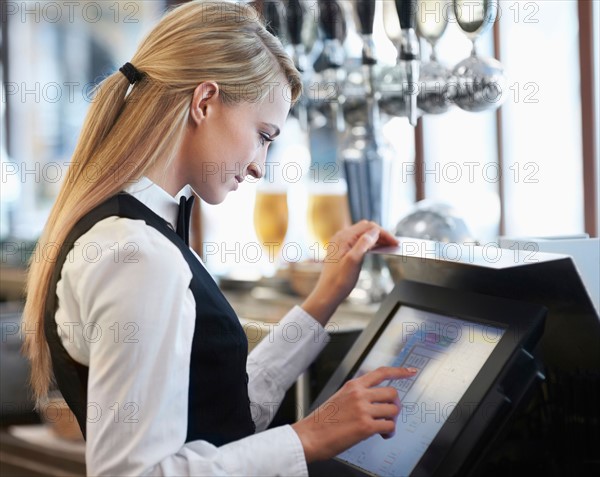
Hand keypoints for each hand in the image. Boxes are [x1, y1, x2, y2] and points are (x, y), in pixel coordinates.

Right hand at [291, 366, 417, 462]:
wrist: (309, 436)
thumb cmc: (322, 421)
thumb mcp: (339, 398)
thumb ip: (357, 395)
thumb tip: (376, 401)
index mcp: (353, 386)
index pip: (381, 372)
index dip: (399, 371)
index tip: (411, 372)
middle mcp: (359, 394)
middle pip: (392, 393)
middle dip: (394, 404)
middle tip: (389, 413)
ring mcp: (363, 409)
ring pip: (393, 410)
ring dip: (392, 420)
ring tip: (384, 427)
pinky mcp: (365, 426)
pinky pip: (389, 426)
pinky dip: (389, 432)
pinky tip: (382, 435)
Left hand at [301, 220, 397, 324]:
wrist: (328, 294)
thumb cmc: (339, 280)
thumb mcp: (354, 261)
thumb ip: (364, 243)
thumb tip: (375, 231)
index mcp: (343, 237)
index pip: (368, 227)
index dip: (384, 233)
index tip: (395, 242)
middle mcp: (341, 237)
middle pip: (366, 228)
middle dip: (381, 234)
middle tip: (394, 244)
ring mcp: (341, 243)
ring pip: (363, 235)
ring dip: (376, 239)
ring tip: (388, 246)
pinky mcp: (342, 251)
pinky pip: (358, 242)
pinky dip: (369, 244)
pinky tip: (377, 249)